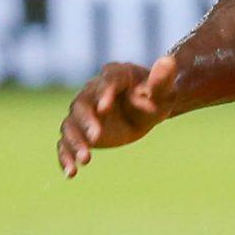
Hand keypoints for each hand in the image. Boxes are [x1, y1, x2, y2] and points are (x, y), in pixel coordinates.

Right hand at [57, 54, 175, 176]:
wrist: (147, 108)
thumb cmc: (156, 96)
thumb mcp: (163, 91)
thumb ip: (162, 80)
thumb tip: (168, 61)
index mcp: (115, 76)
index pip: (107, 82)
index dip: (104, 94)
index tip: (104, 108)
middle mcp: (92, 92)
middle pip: (82, 105)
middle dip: (87, 121)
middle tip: (96, 137)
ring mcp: (83, 113)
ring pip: (70, 126)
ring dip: (75, 142)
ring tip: (85, 160)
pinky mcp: (80, 131)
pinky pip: (66, 143)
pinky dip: (66, 156)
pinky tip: (71, 173)